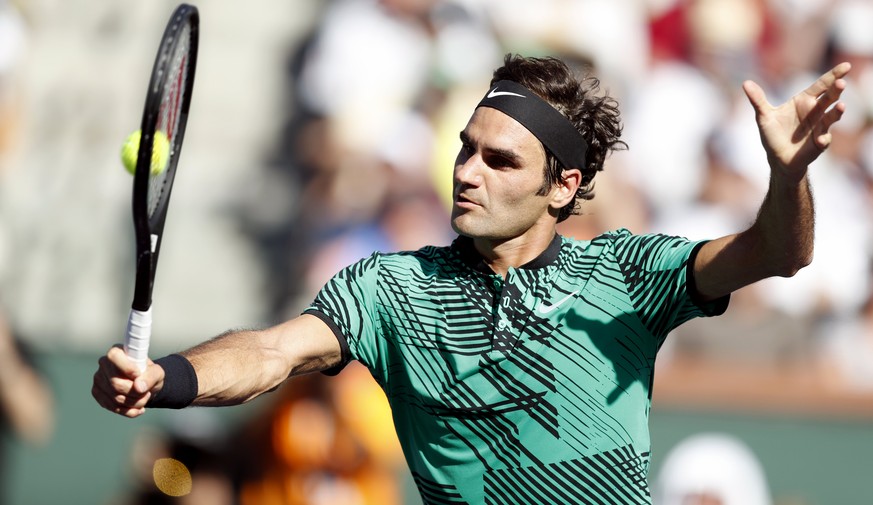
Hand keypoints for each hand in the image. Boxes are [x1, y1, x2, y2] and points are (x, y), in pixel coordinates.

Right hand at [91, 345, 164, 417]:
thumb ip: (150, 377)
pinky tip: (138, 408)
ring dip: (135, 403)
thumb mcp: (157, 373)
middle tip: (147, 393)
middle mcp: (104, 364)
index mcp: (118, 351)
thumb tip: (138, 387)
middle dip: (135, 393)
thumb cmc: (149, 374)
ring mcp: (98, 379)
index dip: (127, 368)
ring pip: (115, 398)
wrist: (144, 385)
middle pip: (116, 384)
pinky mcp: (97, 393)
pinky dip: (128, 411)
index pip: (114, 356)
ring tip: (144, 398)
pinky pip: (112, 407)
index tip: (138, 375)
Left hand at [743, 62, 850, 180]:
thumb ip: (757, 100)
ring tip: (840, 106)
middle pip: (830, 97)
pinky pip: (824, 140)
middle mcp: (816, 111)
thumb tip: (745, 83)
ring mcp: (820, 127)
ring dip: (837, 112)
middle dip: (837, 89)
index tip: (846, 65)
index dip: (833, 75)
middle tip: (841, 82)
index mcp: (804, 101)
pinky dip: (823, 140)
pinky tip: (820, 141)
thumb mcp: (763, 117)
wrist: (778, 158)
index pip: (821, 85)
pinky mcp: (820, 142)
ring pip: (832, 116)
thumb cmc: (772, 135)